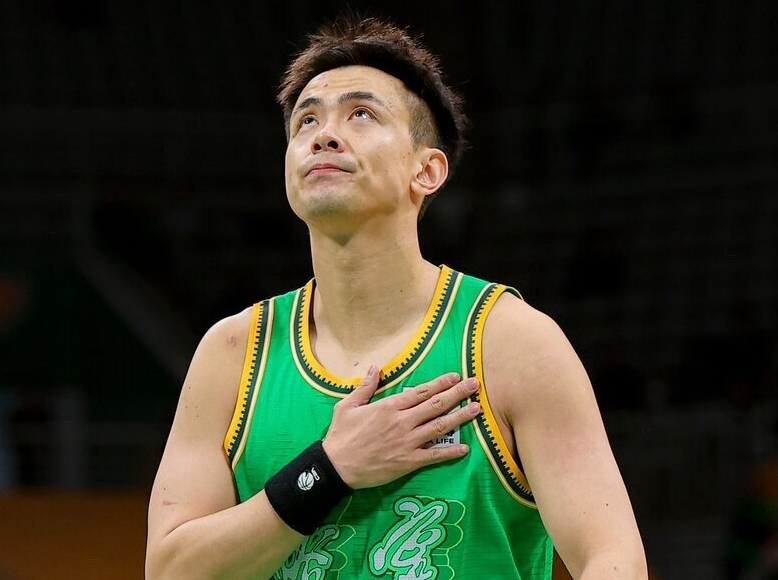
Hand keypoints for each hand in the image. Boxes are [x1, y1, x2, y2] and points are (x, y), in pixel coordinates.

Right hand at [322, 366, 480, 488]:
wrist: (336, 467)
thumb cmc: (340, 435)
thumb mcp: (347, 406)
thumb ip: (365, 386)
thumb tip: (376, 367)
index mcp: (389, 406)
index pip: (421, 391)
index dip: (441, 383)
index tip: (455, 376)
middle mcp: (402, 422)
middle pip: (436, 405)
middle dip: (458, 394)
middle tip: (475, 385)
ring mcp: (407, 442)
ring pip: (439, 427)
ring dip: (460, 417)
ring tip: (477, 409)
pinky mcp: (408, 462)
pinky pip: (434, 455)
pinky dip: (450, 452)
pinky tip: (464, 448)